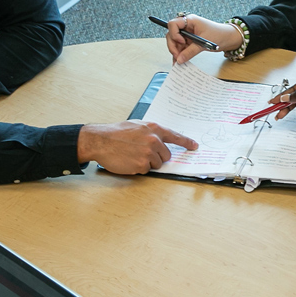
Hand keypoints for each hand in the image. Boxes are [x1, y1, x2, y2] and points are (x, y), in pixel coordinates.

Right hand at [78, 121, 198, 174]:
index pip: (175, 136)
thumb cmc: (116, 133)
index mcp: (153, 129)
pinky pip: (146, 170)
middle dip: (157, 157)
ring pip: (157, 164)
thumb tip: (160, 141)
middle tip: (142, 153)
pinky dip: (138, 168)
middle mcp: (154, 140)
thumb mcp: (137, 126)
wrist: (101, 141)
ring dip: (147, 163)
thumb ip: (151, 132)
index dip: (186, 142)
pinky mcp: (141, 165)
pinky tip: (129, 160)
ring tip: (133, 155)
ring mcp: (148, 153)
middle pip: (166, 155)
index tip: (194, 146)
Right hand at [165, 14, 244, 63]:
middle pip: (171, 34)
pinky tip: (179, 62)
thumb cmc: (219, 34)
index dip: (174, 34)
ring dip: (175, 52)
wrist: (228, 38)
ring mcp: (187, 34)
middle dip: (173, 46)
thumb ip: (191, 51)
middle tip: (177, 56)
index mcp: (190, 21)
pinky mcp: (189, 41)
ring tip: (178, 62)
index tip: (182, 42)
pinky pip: (181, 48)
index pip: (173, 24)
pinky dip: (180, 54)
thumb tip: (179, 59)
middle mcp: (186, 26)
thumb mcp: (204, 42)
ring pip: (175, 42)